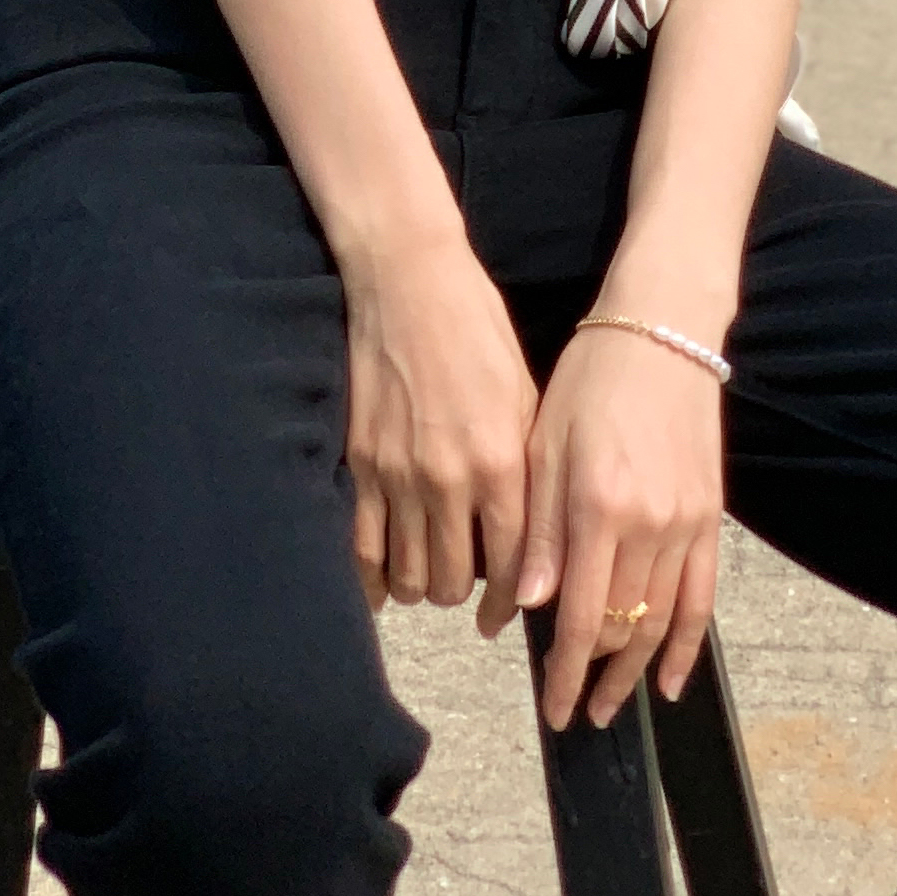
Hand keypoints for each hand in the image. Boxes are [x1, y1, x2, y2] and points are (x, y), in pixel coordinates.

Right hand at [341, 230, 539, 630]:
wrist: (409, 282)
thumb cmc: (478, 330)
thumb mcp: (525, 395)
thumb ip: (528, 469)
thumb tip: (535, 531)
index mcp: (501, 463)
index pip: (512, 566)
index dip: (510, 602)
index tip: (506, 613)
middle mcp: (450, 480)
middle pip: (454, 581)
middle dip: (464, 595)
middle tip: (467, 587)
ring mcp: (399, 475)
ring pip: (408, 575)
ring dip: (420, 586)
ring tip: (429, 576)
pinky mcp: (361, 464)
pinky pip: (363, 547)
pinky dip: (373, 576)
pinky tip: (383, 581)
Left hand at [518, 324, 725, 731]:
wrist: (663, 332)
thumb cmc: (590, 378)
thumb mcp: (545, 443)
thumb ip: (541, 528)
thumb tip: (529, 603)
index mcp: (597, 506)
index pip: (580, 616)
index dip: (565, 672)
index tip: (553, 708)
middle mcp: (647, 525)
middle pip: (621, 627)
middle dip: (595, 678)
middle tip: (575, 710)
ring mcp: (685, 524)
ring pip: (660, 622)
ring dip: (636, 672)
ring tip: (612, 705)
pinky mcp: (710, 517)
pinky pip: (702, 597)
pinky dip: (687, 643)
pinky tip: (671, 679)